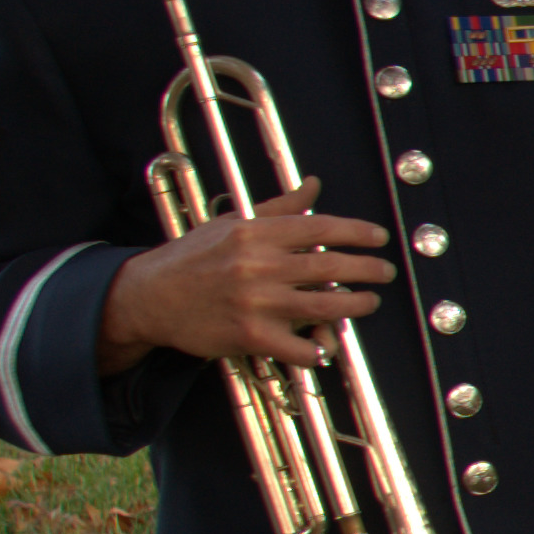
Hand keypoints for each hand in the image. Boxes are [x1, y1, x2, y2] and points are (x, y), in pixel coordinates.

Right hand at [96, 181, 389, 373]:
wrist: (149, 297)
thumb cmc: (193, 257)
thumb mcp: (232, 223)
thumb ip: (278, 207)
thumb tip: (313, 184)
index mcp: (256, 234)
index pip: (320, 228)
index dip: (357, 232)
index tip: (380, 238)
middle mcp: (259, 266)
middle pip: (332, 266)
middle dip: (368, 269)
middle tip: (385, 272)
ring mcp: (257, 303)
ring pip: (325, 306)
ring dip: (356, 305)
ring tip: (367, 302)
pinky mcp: (251, 337)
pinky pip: (301, 348)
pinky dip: (319, 349)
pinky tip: (327, 344)